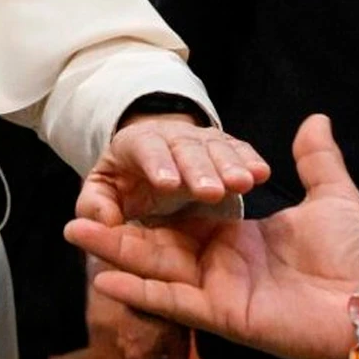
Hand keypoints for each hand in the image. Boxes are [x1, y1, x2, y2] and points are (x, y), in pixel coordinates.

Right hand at [65, 115, 358, 358]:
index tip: (118, 188)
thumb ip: (314, 160)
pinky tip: (104, 276)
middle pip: (154, 245)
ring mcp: (217, 290)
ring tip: (73, 233)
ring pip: (153, 269)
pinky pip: (171, 302)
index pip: (180, 221)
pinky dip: (138, 291)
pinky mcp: (220, 313)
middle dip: (114, 232)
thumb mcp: (331, 197)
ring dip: (112, 253)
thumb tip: (315, 119)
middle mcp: (220, 266)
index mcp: (238, 241)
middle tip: (77, 216)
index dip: (148, 204)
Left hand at [78, 116, 269, 225]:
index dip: (156, 163)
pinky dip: (250, 160)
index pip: (145, 148)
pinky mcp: (225, 148)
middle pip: (184, 148)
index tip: (167, 184)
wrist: (152, 161)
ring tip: (244, 183)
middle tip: (212, 191)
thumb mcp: (104, 191)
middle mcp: (170, 137)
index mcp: (135, 144)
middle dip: (199, 168)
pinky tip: (262, 173)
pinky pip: (239, 151)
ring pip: (216, 148)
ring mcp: (201, 140)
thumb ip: (96, 205)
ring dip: (231, 165)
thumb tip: (101, 221)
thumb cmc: (125, 182)